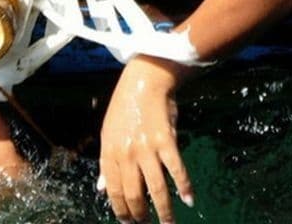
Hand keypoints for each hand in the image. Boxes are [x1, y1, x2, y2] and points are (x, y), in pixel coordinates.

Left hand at [99, 57, 192, 223]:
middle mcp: (126, 154)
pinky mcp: (167, 142)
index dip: (121, 211)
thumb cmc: (125, 107)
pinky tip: (189, 200)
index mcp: (109, 153)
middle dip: (141, 216)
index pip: (113, 191)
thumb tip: (102, 189)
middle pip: (134, 194)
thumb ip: (106, 164)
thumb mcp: (108, 134)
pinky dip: (184, 186)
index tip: (128, 222)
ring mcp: (147, 149)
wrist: (144, 82)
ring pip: (156, 189)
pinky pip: (177, 170)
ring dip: (163, 211)